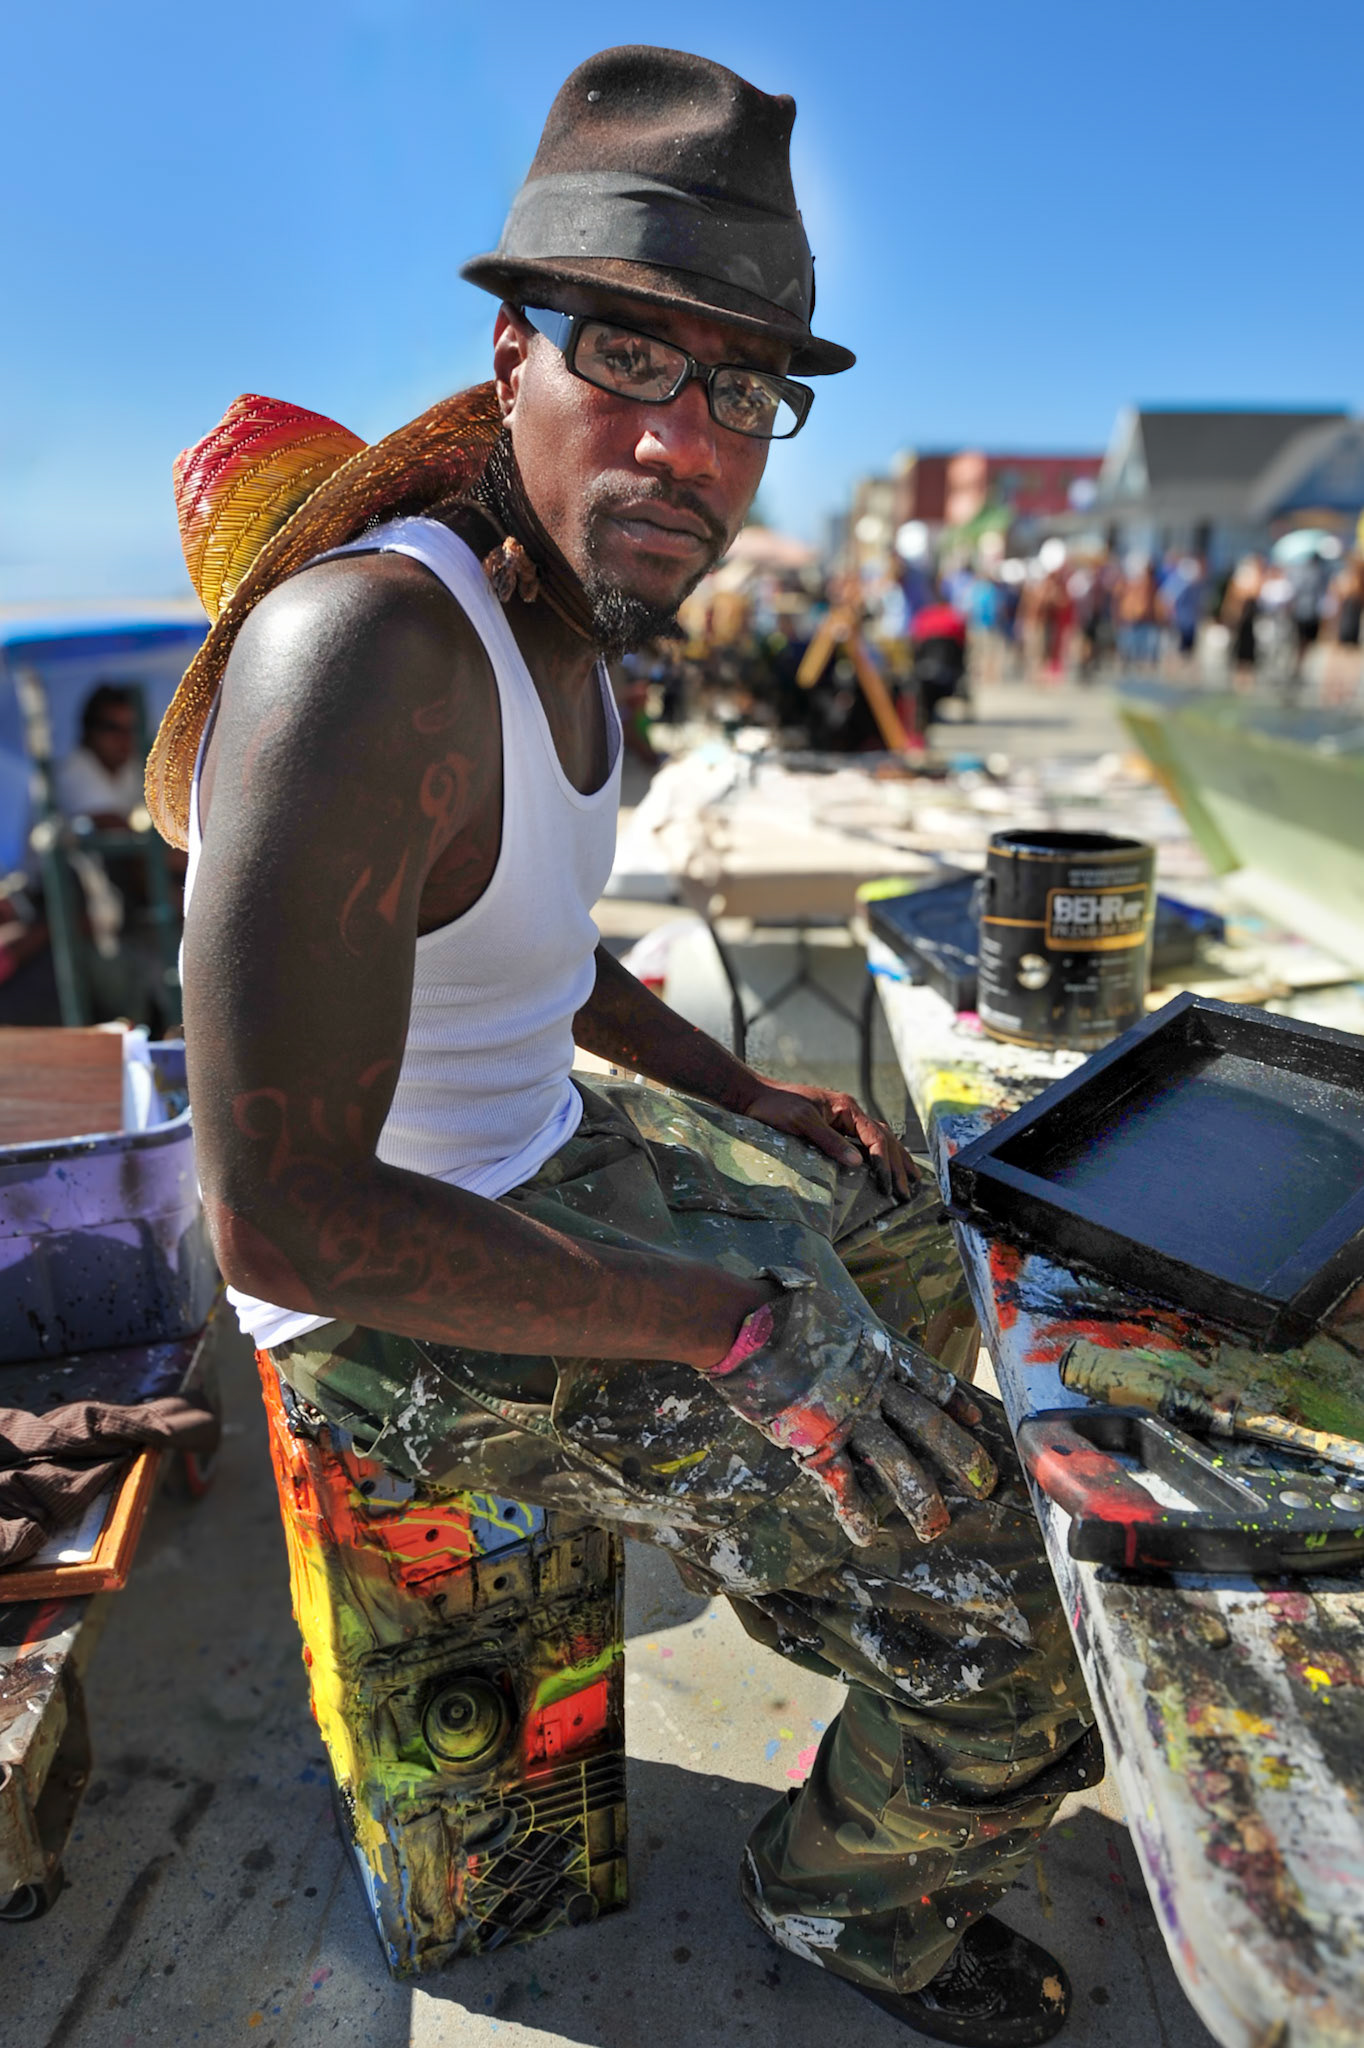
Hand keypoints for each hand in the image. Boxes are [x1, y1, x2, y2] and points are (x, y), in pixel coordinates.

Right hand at [698, 1269, 995, 1544]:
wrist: (747, 1325)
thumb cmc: (782, 1309)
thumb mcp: (830, 1311)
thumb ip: (845, 1330)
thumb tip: (843, 1329)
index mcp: (878, 1356)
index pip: (929, 1382)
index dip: (954, 1404)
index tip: (976, 1421)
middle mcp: (873, 1390)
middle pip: (928, 1427)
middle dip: (961, 1457)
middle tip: (985, 1485)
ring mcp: (848, 1418)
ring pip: (896, 1462)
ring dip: (920, 1498)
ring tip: (936, 1528)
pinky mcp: (817, 1441)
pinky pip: (843, 1484)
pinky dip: (855, 1512)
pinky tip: (867, 1535)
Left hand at [737, 1077, 917, 1198]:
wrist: (755, 1097)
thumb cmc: (775, 1106)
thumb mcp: (801, 1122)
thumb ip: (829, 1140)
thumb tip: (857, 1163)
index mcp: (846, 1107)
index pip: (875, 1136)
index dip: (884, 1161)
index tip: (888, 1184)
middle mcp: (850, 1112)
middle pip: (883, 1138)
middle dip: (897, 1165)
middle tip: (906, 1191)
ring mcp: (844, 1120)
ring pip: (879, 1140)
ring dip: (895, 1160)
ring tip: (911, 1179)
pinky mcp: (835, 1128)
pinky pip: (865, 1143)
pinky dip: (880, 1156)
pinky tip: (887, 1166)